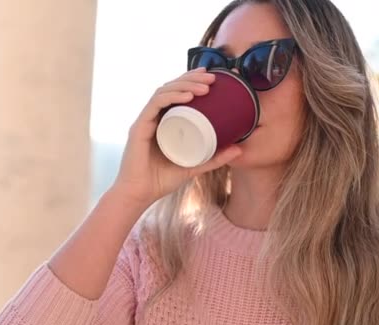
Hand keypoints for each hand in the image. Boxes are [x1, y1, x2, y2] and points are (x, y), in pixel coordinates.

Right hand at [112, 67, 241, 204]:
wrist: (139, 195)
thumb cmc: (162, 180)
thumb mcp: (195, 166)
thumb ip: (214, 158)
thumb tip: (239, 149)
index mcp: (163, 121)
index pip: (177, 92)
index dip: (193, 80)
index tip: (213, 76)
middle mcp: (153, 117)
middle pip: (171, 87)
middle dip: (192, 78)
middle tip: (213, 77)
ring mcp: (145, 120)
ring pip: (164, 91)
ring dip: (185, 85)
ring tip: (205, 86)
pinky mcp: (139, 127)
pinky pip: (155, 105)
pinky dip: (172, 97)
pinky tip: (188, 96)